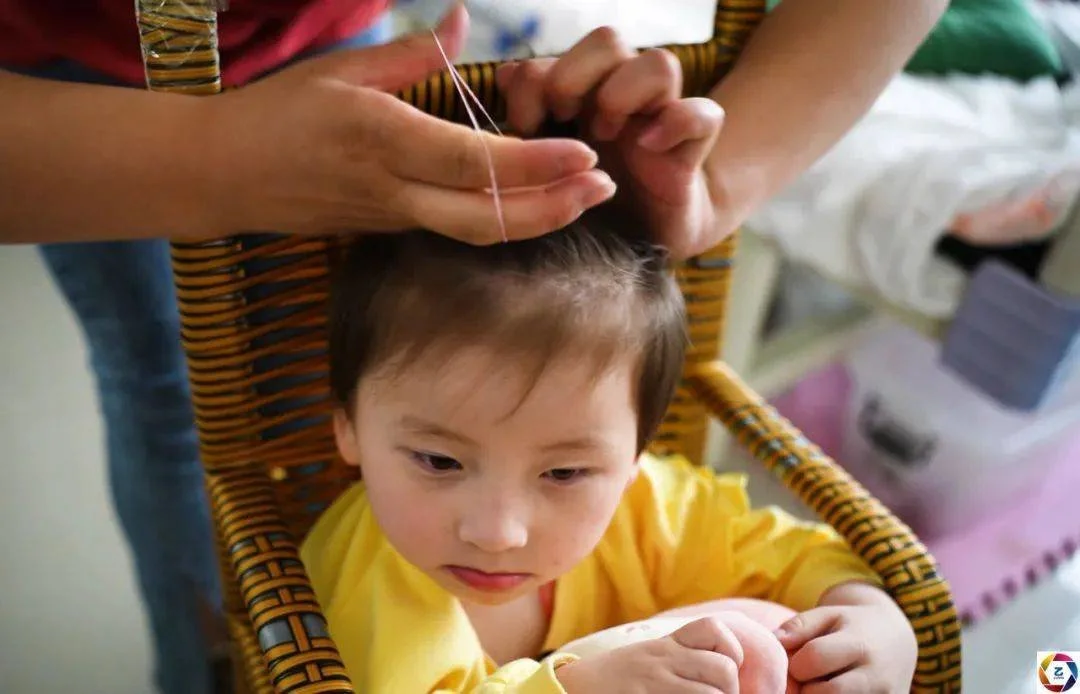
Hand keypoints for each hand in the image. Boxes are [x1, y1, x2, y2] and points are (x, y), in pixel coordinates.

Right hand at [198, 4, 615, 242]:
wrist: (220, 175)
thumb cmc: (275, 112)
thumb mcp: (339, 68)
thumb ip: (411, 52)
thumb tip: (462, 17)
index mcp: (381, 139)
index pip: (473, 162)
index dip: (534, 163)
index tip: (585, 154)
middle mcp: (393, 188)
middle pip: (487, 216)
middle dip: (553, 206)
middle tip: (606, 185)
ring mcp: (393, 218)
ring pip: (478, 233)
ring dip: (538, 221)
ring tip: (586, 200)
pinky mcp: (391, 231)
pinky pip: (458, 233)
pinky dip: (505, 223)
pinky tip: (539, 207)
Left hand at [495, 26, 725, 258]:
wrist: (643, 240)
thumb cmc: (590, 203)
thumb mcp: (547, 168)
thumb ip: (527, 120)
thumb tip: (505, 74)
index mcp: (581, 96)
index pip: (556, 56)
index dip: (533, 82)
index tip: (525, 126)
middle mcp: (622, 95)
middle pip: (608, 40)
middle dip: (574, 76)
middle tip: (564, 119)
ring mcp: (660, 117)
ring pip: (659, 63)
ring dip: (622, 95)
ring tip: (605, 135)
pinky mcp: (692, 147)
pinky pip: (704, 113)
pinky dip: (675, 123)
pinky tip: (648, 148)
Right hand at [556, 616, 743, 692]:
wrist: (575, 688)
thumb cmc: (618, 679)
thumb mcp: (651, 657)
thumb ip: (683, 657)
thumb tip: (727, 673)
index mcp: (667, 644)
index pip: (715, 629)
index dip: (731, 652)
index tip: (723, 671)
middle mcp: (664, 659)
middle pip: (724, 669)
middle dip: (729, 691)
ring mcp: (656, 683)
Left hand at [774, 589, 915, 692]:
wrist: (898, 641)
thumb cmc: (853, 625)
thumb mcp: (828, 614)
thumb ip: (800, 625)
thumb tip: (776, 641)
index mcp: (860, 645)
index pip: (814, 658)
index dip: (797, 662)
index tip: (799, 661)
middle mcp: (876, 676)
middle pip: (825, 693)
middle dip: (807, 688)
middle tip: (810, 679)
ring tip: (824, 684)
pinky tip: (834, 692)